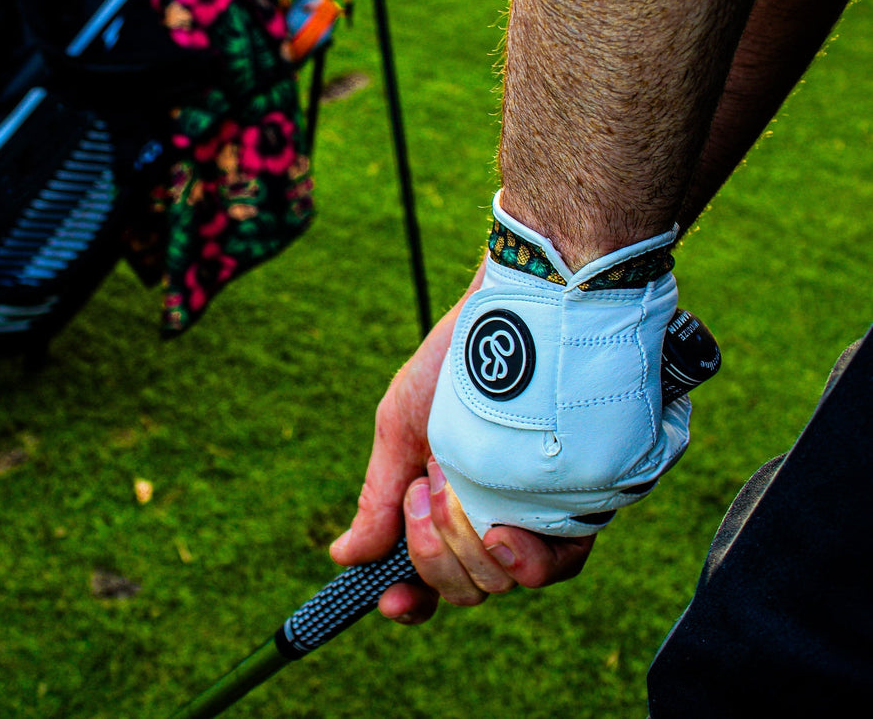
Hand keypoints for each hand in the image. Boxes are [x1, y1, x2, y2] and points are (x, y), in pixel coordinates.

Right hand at [330, 264, 594, 623]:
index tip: (392, 599)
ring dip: (468, 548)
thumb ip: (379, 497)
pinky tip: (507, 528)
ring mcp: (532, 514)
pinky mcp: (574, 504)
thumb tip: (343, 557)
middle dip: (431, 555)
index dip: (411, 599)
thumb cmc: (448, 367)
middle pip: (463, 588)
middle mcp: (490, 517)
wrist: (508, 317)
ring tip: (456, 485)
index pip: (429, 579)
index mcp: (444, 507)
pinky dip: (524, 558)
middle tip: (424, 492)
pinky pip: (556, 564)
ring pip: (502, 582)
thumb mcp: (400, 428)